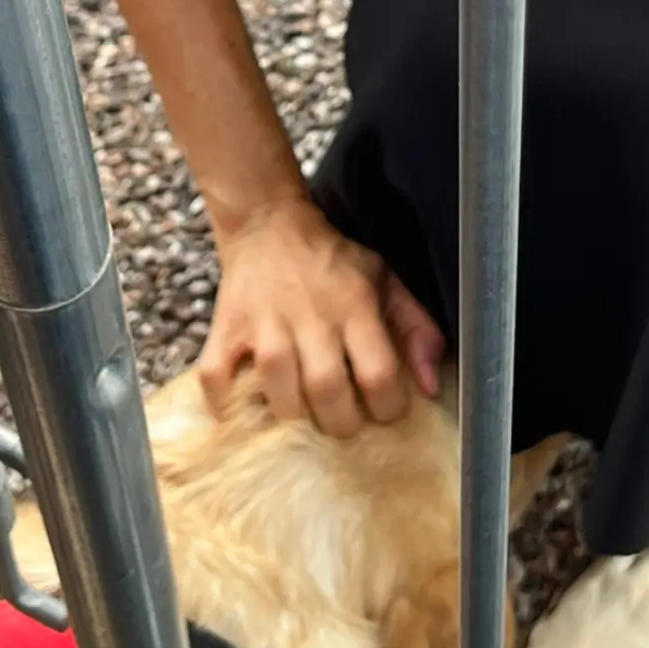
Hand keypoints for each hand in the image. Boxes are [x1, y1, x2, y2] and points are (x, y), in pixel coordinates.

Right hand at [202, 202, 444, 436]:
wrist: (268, 225)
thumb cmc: (332, 262)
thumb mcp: (385, 281)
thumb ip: (418, 329)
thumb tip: (432, 387)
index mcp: (355, 306)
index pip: (379, 374)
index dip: (388, 407)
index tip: (384, 412)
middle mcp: (310, 317)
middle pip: (328, 390)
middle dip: (341, 422)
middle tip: (342, 422)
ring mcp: (264, 325)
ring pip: (279, 392)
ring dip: (293, 417)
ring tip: (303, 417)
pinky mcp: (225, 330)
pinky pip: (217, 379)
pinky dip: (226, 404)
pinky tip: (245, 410)